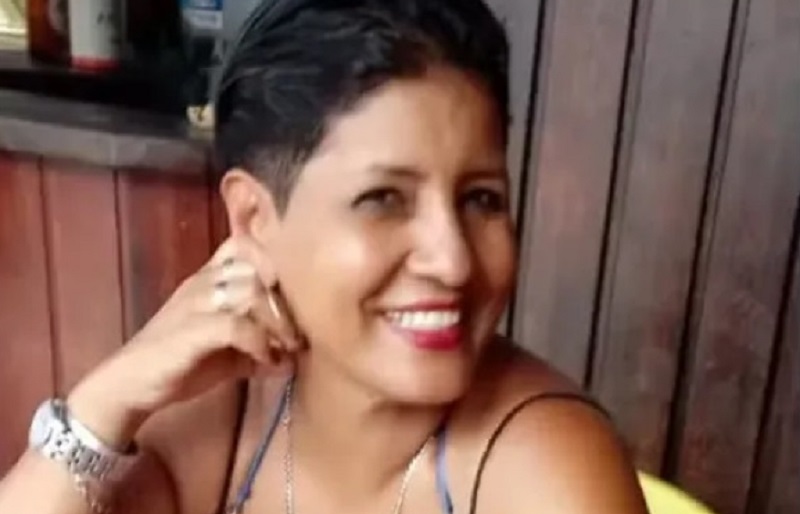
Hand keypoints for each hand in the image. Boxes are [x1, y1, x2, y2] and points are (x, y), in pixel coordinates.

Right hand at [67, 236, 300, 447]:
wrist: (128, 385)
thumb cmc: (180, 363)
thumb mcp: (228, 352)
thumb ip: (260, 347)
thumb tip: (294, 359)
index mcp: (210, 278)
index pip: (244, 243)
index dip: (274, 259)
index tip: (297, 295)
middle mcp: (203, 282)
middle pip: (257, 268)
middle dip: (286, 301)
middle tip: (298, 333)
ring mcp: (195, 303)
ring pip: (251, 291)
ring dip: (278, 322)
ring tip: (288, 349)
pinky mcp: (190, 330)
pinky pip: (236, 324)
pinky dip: (259, 342)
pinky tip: (266, 361)